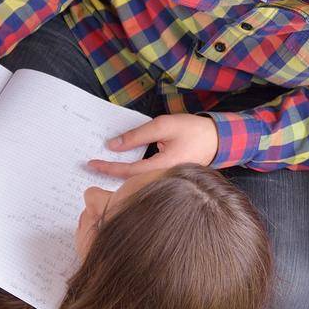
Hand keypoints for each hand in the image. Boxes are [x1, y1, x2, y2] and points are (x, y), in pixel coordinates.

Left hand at [90, 113, 219, 175]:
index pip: (128, 171)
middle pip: (130, 181)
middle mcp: (163, 178)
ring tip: (102, 167)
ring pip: (137, 181)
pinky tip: (122, 166)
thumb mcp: (163, 126)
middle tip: (91, 167)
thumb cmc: (193, 130)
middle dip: (110, 175)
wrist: (218, 140)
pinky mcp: (168, 177)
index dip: (108, 168)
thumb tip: (113, 145)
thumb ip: (137, 135)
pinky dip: (131, 173)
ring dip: (119, 175)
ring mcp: (166, 180)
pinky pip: (145, 177)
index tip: (91, 164)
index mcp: (163, 167)